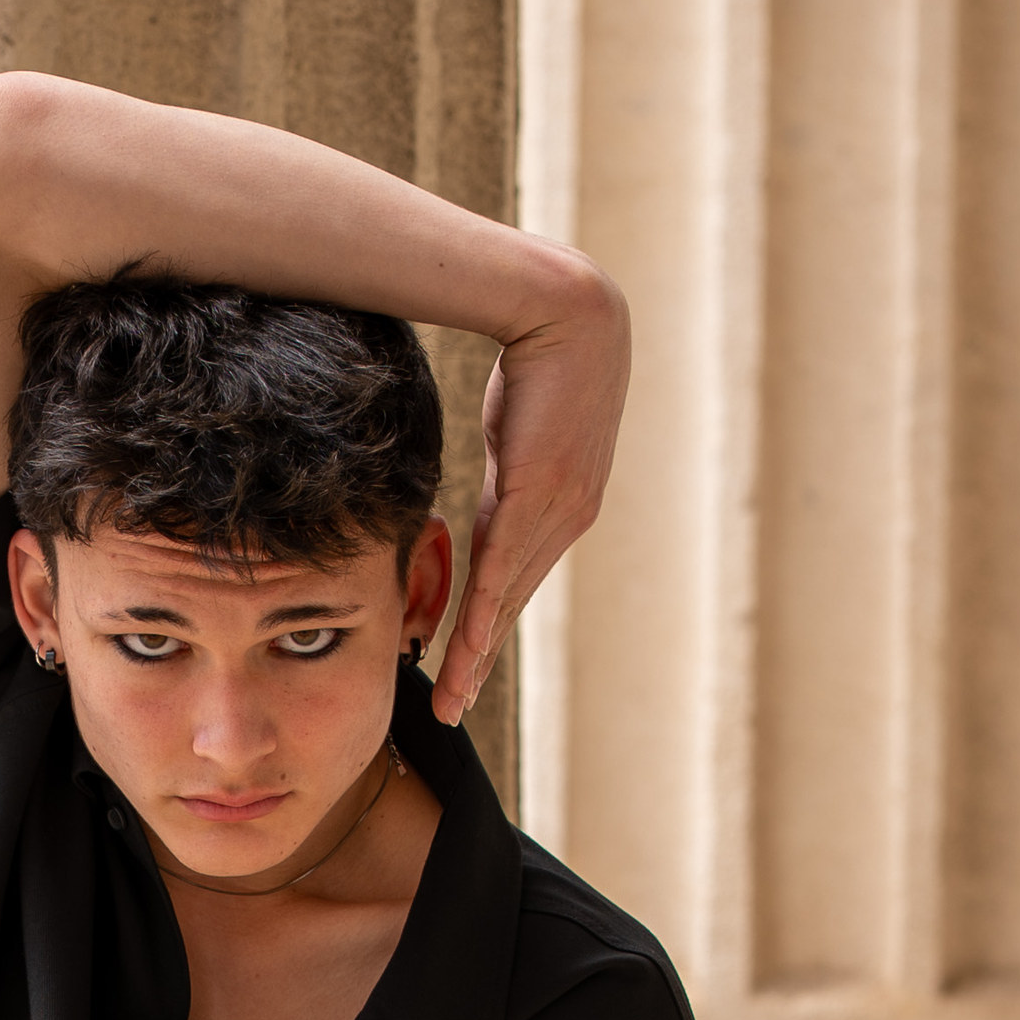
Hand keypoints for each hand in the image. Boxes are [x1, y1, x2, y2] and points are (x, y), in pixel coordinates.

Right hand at [435, 279, 630, 719]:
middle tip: (452, 707)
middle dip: (479, 660)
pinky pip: (505, 564)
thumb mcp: (515, 427)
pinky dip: (486, 611)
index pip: (514, 583)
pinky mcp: (541, 492)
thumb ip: (505, 468)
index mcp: (557, 508)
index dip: (488, 631)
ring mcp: (558, 510)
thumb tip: (490, 478)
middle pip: (512, 606)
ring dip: (476, 653)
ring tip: (452, 697)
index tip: (466, 670)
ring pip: (508, 598)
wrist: (568, 311)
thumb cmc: (542, 354)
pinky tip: (469, 647)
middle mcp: (565, 519)